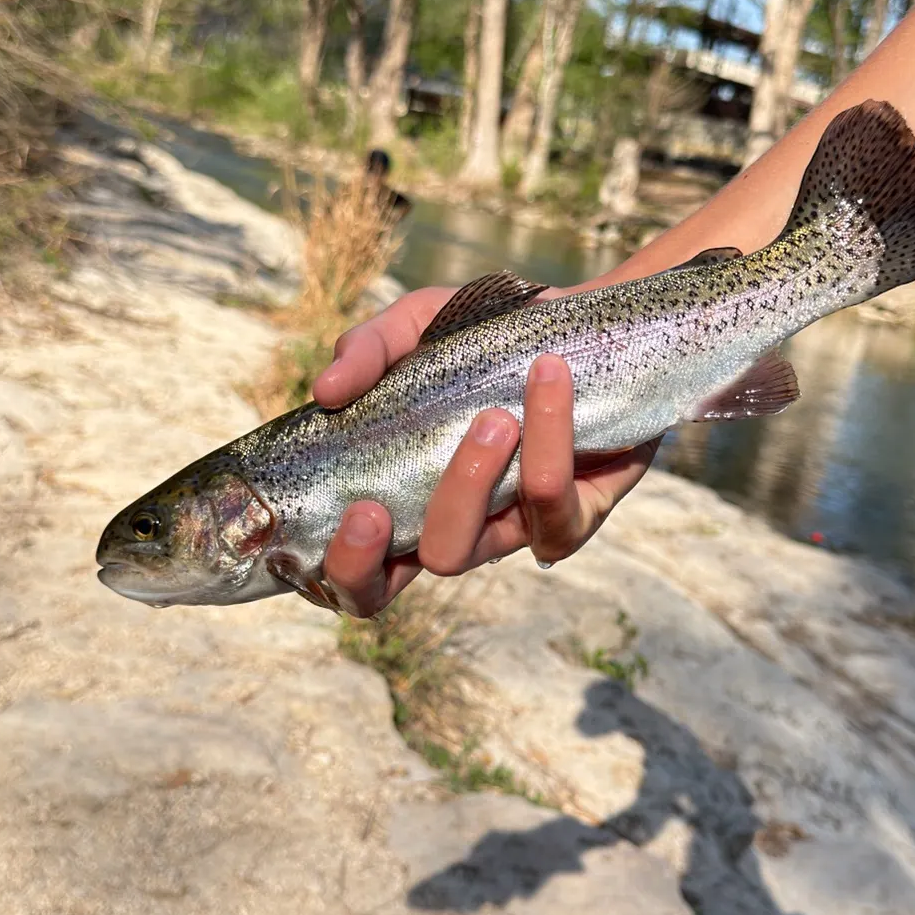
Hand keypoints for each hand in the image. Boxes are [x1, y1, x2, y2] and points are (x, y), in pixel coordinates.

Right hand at [313, 296, 656, 616]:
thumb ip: (369, 349)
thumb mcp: (419, 327)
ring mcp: (513, 531)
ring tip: (494, 415)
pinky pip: (553, 500)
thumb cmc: (490, 341)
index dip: (344, 567)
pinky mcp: (577, 516)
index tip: (351, 511)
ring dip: (472, 480)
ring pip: (474, 547)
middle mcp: (457, 527)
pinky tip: (549, 377)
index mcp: (408, 498)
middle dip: (373, 557)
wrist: (588, 327)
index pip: (360, 572)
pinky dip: (549, 437)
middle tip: (370, 504)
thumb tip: (326, 390)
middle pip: (394, 587)